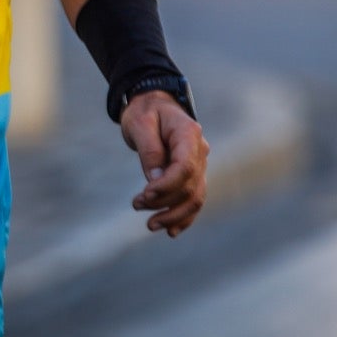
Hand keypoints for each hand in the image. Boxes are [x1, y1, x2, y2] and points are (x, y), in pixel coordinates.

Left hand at [121, 91, 208, 236]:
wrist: (154, 105)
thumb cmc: (144, 112)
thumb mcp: (139, 124)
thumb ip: (149, 151)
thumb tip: (155, 180)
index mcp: (188, 133)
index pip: (184, 167)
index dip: (167, 186)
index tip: (144, 195)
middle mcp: (200, 150)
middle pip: (189, 186)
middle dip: (164, 202)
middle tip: (136, 205)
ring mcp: (200, 164)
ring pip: (195, 197)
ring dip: (174, 215)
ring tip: (151, 225)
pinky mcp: (193, 174)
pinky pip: (194, 199)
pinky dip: (185, 216)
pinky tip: (171, 230)